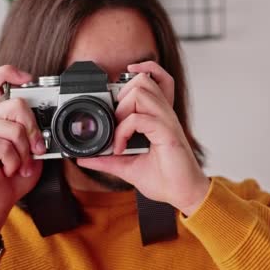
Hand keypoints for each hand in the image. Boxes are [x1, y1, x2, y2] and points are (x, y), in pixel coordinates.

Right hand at [0, 66, 45, 241]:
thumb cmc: (15, 175)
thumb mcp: (33, 150)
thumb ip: (36, 132)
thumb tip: (48, 122)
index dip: (10, 73)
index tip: (28, 79)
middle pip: (18, 105)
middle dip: (34, 131)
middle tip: (36, 150)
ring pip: (15, 129)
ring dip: (24, 154)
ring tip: (18, 165)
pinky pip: (5, 146)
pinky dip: (13, 162)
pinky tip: (7, 169)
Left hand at [77, 62, 209, 215]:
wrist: (184, 195)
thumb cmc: (166, 179)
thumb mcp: (128, 167)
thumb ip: (107, 159)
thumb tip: (85, 157)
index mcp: (159, 117)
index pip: (151, 79)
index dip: (135, 75)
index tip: (114, 94)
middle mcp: (164, 115)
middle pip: (142, 80)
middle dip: (120, 96)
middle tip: (115, 122)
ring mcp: (167, 122)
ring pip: (141, 92)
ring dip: (121, 110)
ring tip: (118, 133)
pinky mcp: (168, 134)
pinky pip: (140, 119)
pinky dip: (123, 131)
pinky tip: (121, 147)